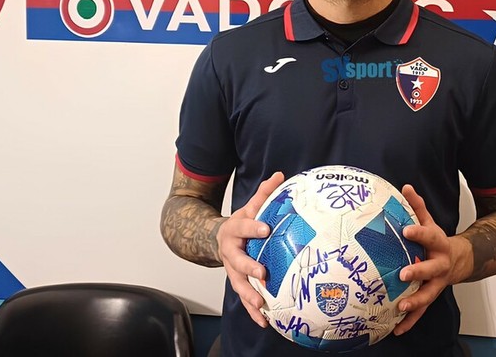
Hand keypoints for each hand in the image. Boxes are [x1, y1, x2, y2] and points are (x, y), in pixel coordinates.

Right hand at [216, 171, 284, 327]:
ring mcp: (232, 269)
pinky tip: (264, 321)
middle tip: (263, 273)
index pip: (243, 227)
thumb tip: (279, 175)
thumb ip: (265, 193)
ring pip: (238, 284)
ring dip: (249, 295)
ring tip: (261, 304)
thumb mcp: (250, 206)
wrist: (216, 239)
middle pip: (237, 261)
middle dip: (249, 267)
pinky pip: (244, 299)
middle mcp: (230, 252)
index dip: (253, 227)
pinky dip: (252, 310)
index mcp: (234, 229)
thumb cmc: (241, 223)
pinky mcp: (237, 283)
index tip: (266, 229)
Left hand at [394, 184, 469, 335]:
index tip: (406, 230)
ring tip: (401, 305)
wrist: (461, 261)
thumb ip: (417, 207)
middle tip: (403, 274)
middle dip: (418, 272)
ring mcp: (437, 283)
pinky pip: (421, 311)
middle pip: (430, 269)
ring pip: (428, 294)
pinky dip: (410, 321)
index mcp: (439, 245)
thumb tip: (406, 187)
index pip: (429, 236)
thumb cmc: (438, 241)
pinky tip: (397, 328)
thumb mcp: (430, 222)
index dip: (419, 233)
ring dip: (415, 301)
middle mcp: (440, 266)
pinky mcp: (431, 296)